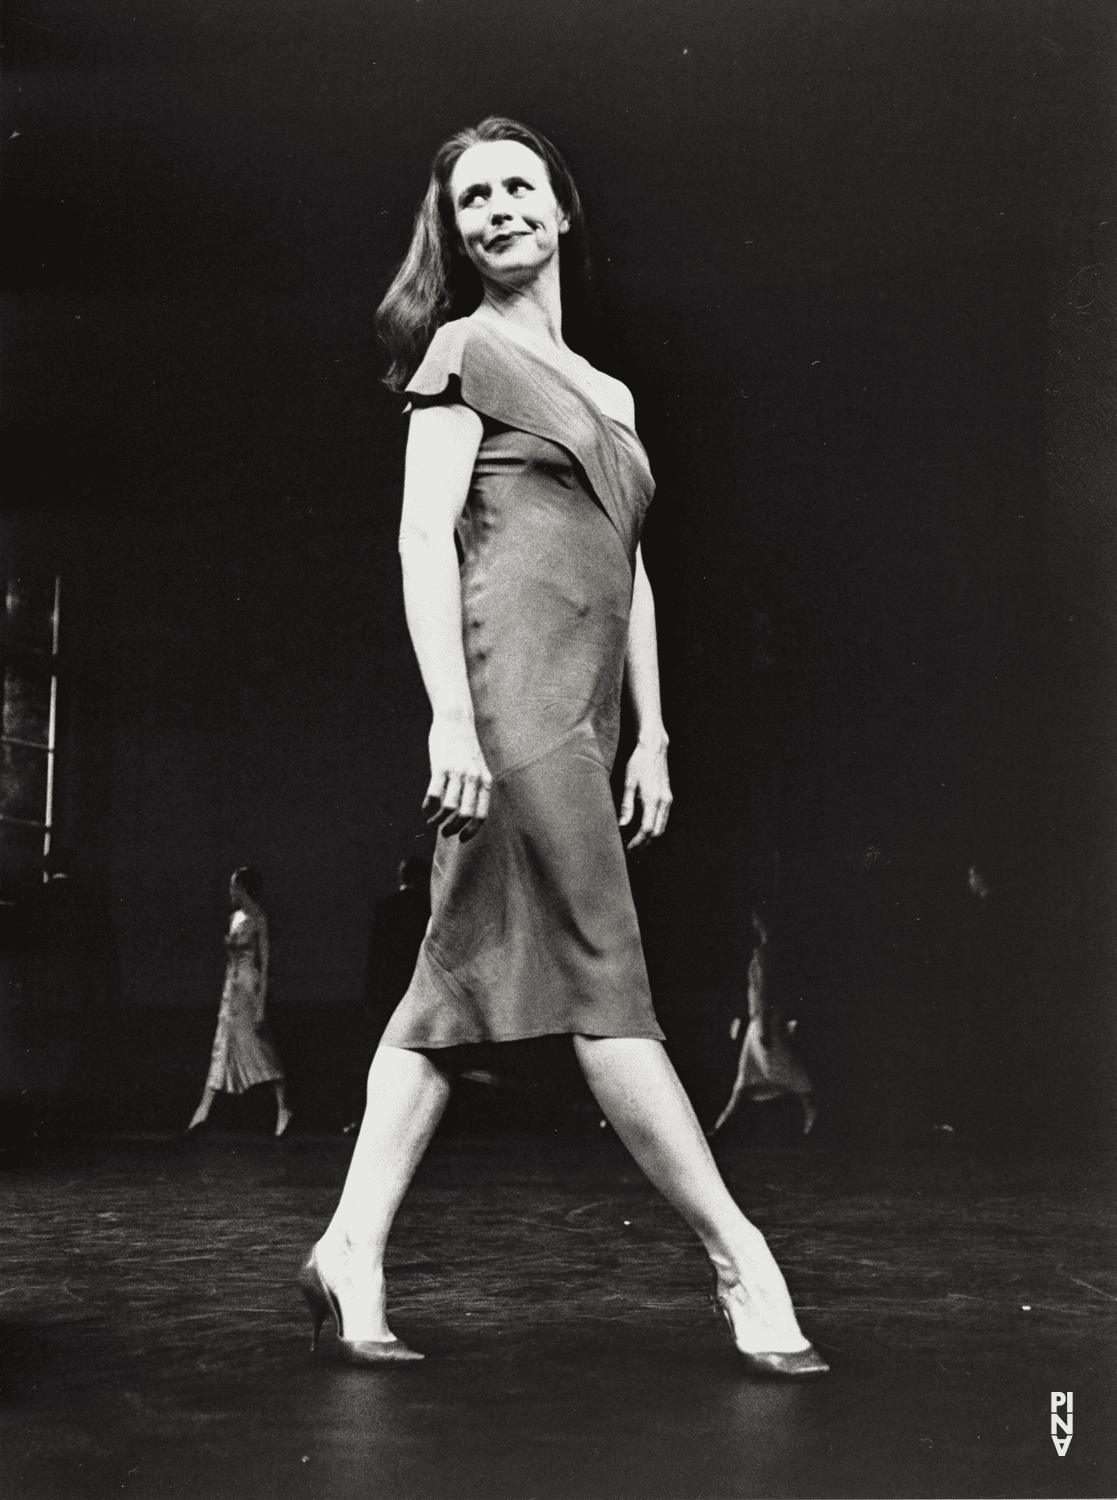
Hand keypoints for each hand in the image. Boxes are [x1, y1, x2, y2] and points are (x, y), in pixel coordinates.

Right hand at [423, 713, 492, 841]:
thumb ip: (476, 787)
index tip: (461, 838)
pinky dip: (428, 806)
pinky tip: (425, 808)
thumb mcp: (478, 767)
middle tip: (443, 833)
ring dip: (437, 820)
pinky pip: (434, 795)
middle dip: (452, 829)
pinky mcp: (441, 766)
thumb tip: (467, 812)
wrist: (456, 720)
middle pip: (464, 815)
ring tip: (431, 822)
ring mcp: (457, 773)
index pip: (481, 815)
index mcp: (485, 781)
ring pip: (448, 808)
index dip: (471, 831)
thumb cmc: (465, 746)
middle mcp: (473, 778)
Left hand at [619, 736, 671, 849]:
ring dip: (650, 838)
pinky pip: (663, 819)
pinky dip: (655, 828)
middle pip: (656, 832)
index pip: (647, 830)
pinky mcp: (667, 796)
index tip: (627, 848)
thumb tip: (622, 824)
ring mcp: (667, 799)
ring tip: (636, 843)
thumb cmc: (638, 762)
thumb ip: (626, 805)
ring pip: (662, 827)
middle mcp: (663, 802)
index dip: (637, 842)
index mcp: (652, 800)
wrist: (653, 747)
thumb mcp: (628, 783)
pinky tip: (645, 830)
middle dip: (644, 844)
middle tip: (630, 851)